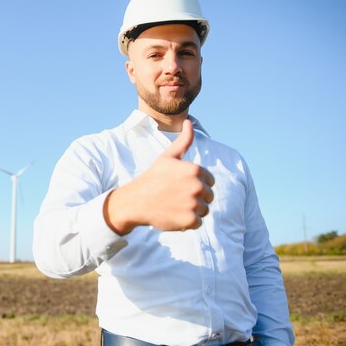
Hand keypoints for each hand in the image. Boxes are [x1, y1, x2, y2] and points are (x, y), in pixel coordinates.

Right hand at [104, 119, 214, 234]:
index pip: (209, 181)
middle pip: (208, 196)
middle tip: (175, 197)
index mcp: (195, 170)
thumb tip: (189, 122)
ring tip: (174, 205)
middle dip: (195, 198)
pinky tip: (173, 215)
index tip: (180, 185)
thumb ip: (184, 141)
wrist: (135, 201)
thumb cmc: (152, 178)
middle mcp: (197, 186)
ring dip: (192, 210)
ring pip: (204, 210)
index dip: (195, 184)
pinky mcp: (189, 220)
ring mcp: (193, 204)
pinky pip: (197, 223)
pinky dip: (187, 222)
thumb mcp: (168, 157)